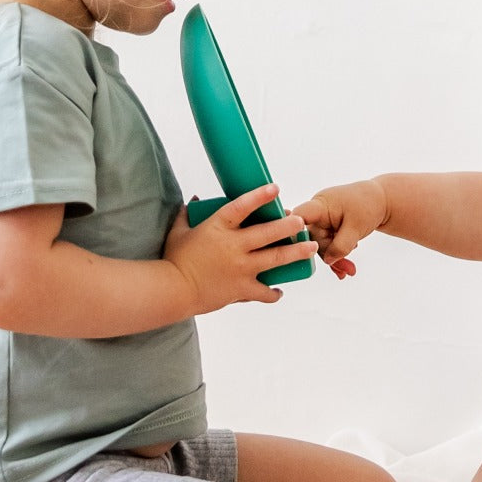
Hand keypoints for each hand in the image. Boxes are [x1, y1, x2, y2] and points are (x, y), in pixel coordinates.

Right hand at [163, 183, 318, 310]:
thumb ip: (186, 214)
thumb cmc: (173, 259)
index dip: (260, 196)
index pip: (242, 206)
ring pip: (276, 258)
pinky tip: (279, 292)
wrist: (171, 291)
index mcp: (218, 227)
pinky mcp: (241, 289)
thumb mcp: (178, 232)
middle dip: (289, 225)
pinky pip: (264, 292)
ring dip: (296, 252)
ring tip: (311, 247)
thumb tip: (193, 200)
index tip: (276, 188)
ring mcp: (240, 268)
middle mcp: (234, 246)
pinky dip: (273, 293)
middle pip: (269, 232)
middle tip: (301, 221)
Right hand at [295, 181, 387, 278]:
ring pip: (321, 245)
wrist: (380, 201)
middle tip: (347, 270)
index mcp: (320, 205)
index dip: (294, 232)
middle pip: (313, 239)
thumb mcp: (356, 228)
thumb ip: (341, 246)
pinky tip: (346, 267)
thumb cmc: (368, 206)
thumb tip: (328, 260)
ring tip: (350, 270)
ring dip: (335, 258)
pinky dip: (337, 255)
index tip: (299, 249)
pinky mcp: (327, 228)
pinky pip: (327, 244)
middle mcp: (317, 212)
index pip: (300, 217)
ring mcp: (321, 221)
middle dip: (329, 256)